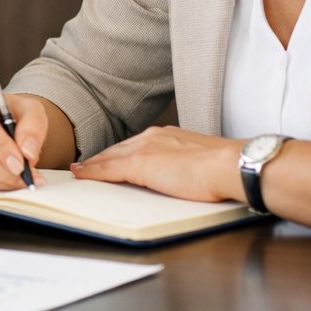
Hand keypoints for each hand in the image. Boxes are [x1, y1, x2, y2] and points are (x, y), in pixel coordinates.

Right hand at [0, 87, 47, 189]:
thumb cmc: (15, 113)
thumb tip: (27, 152)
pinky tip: (8, 179)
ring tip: (22, 177)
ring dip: (1, 180)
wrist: (7, 123)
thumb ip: (33, 127)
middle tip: (25, 174)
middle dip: (3, 170)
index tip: (19, 162)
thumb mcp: (32, 111)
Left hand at [71, 126, 242, 202]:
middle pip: (118, 149)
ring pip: (109, 157)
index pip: (136, 145)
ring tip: (80, 170)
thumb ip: (188, 162)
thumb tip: (190, 173)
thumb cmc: (226, 167)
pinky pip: (107, 169)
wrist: (230, 165)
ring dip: (93, 164)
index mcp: (168, 136)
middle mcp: (152, 137)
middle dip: (102, 158)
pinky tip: (81, 174)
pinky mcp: (139, 165)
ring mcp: (144, 150)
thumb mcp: (202, 160)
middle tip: (86, 165)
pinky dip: (92, 172)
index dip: (120, 153)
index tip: (110, 158)